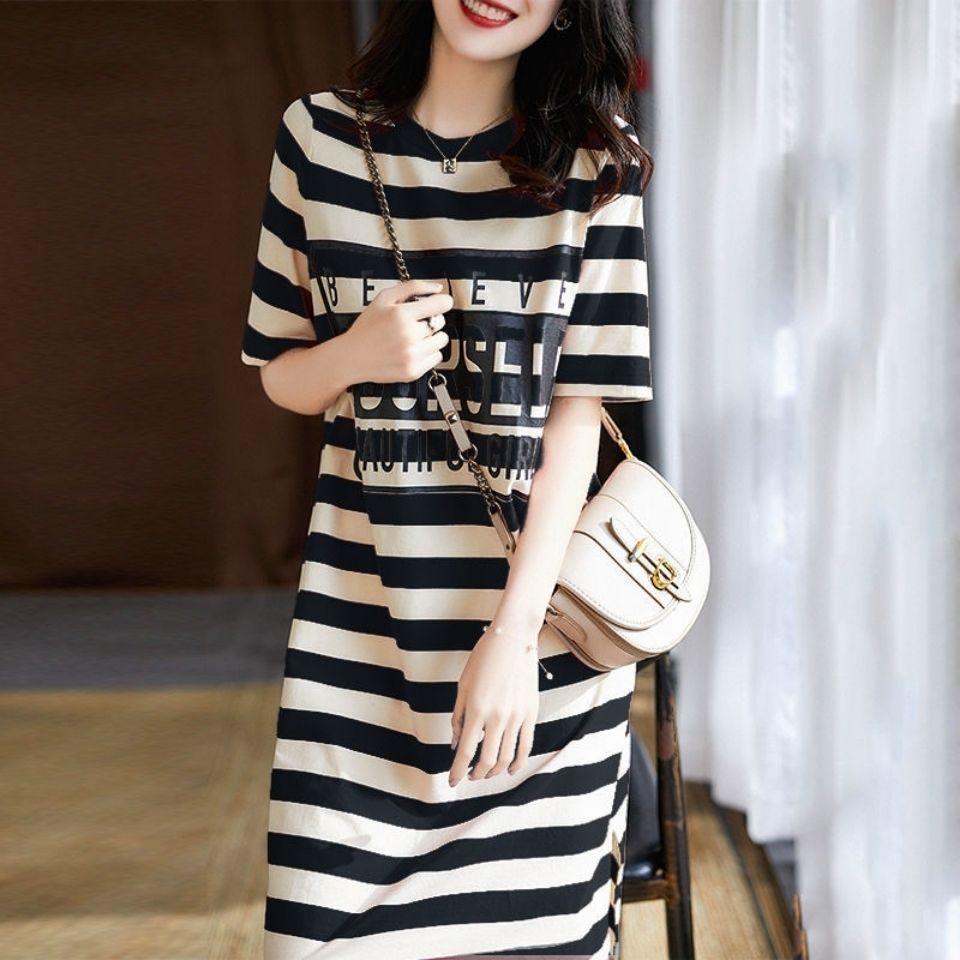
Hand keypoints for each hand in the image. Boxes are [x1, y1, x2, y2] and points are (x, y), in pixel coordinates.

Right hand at [344, 278, 451, 383]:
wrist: (352, 357)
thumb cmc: (367, 327)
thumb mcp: (384, 298)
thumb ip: (412, 287)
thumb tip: (437, 288)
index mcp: (401, 315)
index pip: (441, 304)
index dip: (441, 302)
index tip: (439, 304)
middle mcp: (408, 335)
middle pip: (441, 322)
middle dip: (431, 320)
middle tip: (414, 323)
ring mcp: (411, 355)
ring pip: (442, 340)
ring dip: (432, 337)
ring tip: (414, 338)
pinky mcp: (413, 371)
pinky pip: (437, 358)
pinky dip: (428, 353)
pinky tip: (413, 350)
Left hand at [448, 621, 540, 786]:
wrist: (513, 640)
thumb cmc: (483, 659)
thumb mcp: (463, 686)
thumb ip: (458, 717)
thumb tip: (456, 744)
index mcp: (477, 710)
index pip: (466, 752)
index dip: (457, 771)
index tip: (452, 782)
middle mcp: (498, 717)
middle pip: (487, 760)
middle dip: (476, 774)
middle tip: (469, 776)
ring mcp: (517, 717)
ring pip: (506, 757)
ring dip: (494, 771)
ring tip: (486, 773)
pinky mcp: (531, 713)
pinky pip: (526, 745)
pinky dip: (518, 762)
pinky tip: (511, 769)